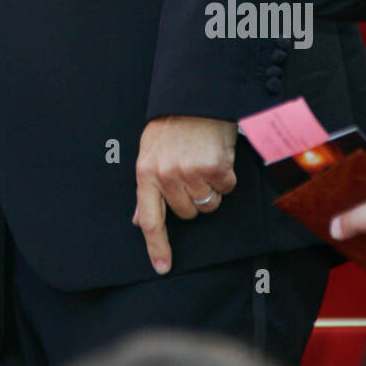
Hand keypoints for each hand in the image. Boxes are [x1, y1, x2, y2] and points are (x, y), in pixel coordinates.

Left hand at [134, 116, 237, 273]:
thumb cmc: (171, 126)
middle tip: (191, 171)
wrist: (195, 98)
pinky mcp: (213, 167)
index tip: (162, 268)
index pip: (150, 220)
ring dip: (211, 188)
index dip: (157, 246)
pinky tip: (217, 156)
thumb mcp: (149, 153)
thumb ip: (147, 190)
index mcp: (146, 173)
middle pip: (187, 213)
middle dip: (193, 198)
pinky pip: (226, 188)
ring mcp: (189, 171)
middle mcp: (166, 175)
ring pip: (208, 204)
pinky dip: (226, 176)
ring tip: (203, 161)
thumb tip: (139, 221)